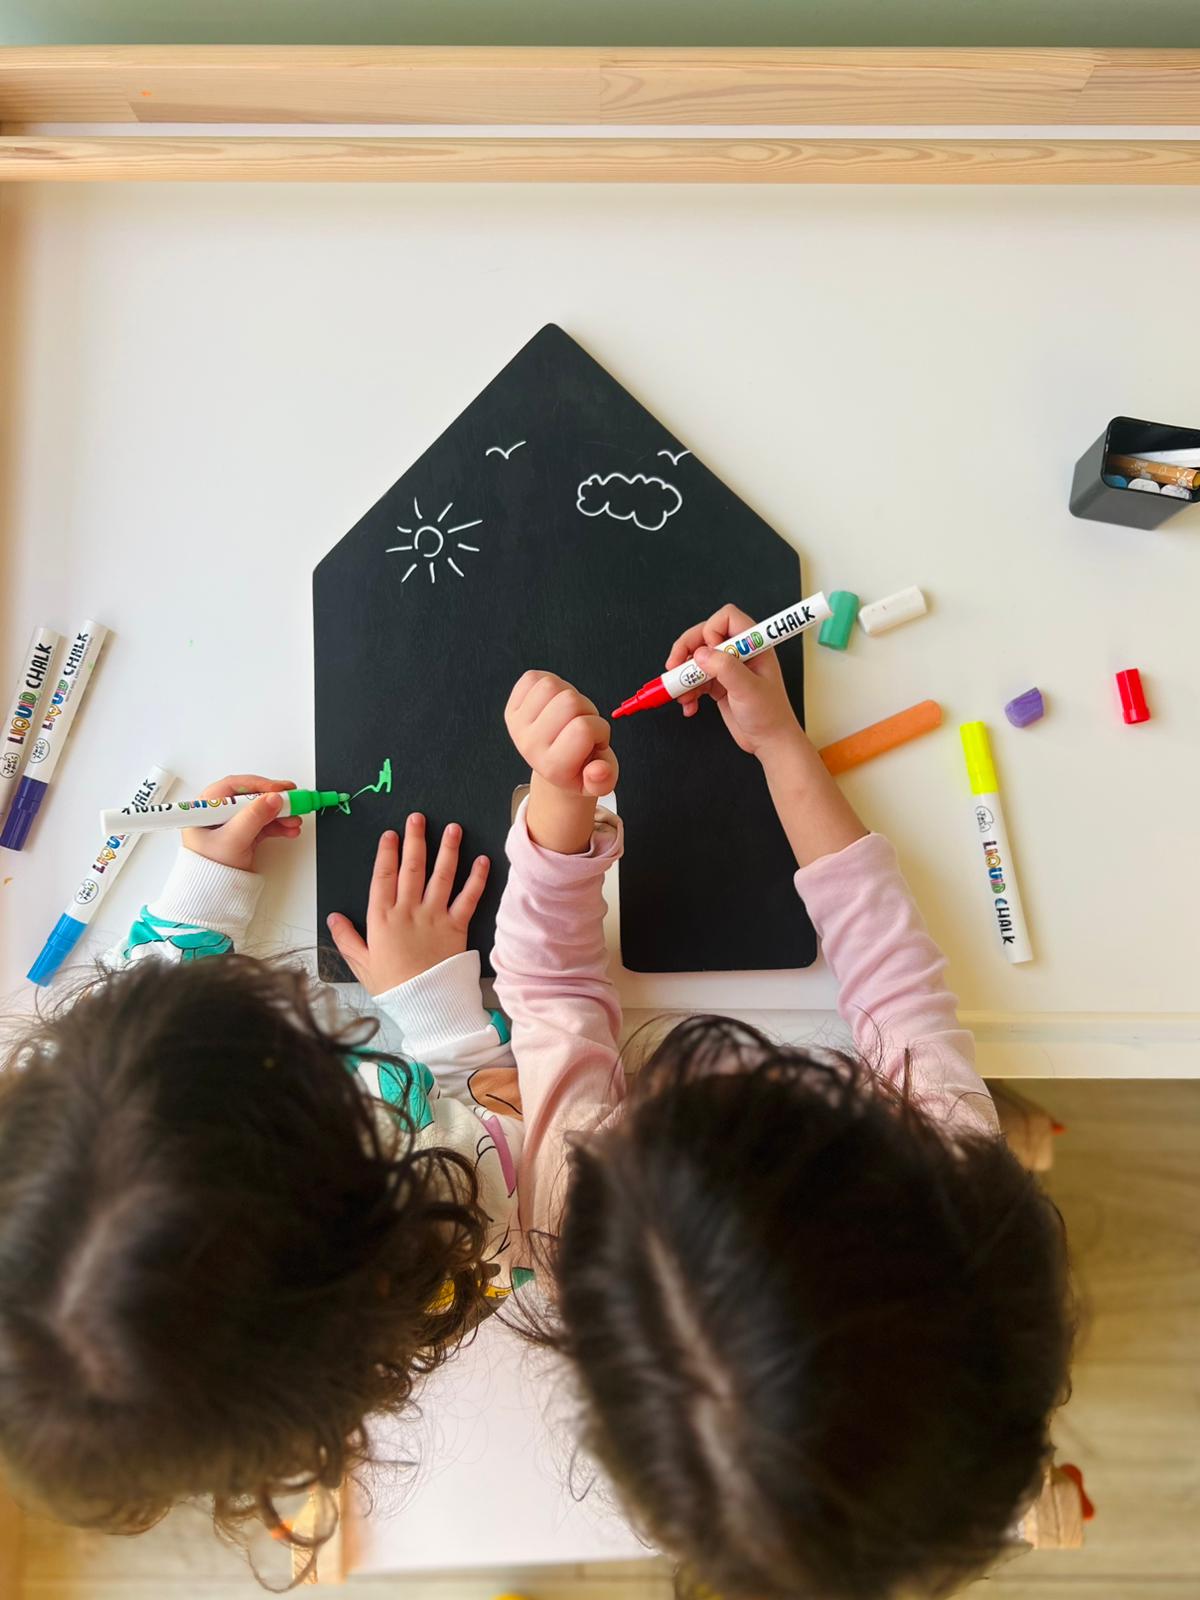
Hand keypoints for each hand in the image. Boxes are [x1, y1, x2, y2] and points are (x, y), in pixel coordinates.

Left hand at [182, 774, 301, 872]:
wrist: (212, 896)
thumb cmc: (208, 870)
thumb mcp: (232, 840)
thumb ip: (253, 817)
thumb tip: (273, 798)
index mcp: (206, 808)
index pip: (234, 787)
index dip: (259, 785)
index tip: (279, 790)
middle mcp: (218, 814)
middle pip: (251, 798)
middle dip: (275, 801)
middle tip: (294, 801)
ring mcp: (232, 825)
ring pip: (260, 811)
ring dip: (280, 814)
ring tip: (295, 820)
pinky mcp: (243, 836)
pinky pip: (264, 825)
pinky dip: (278, 826)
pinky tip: (290, 829)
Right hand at [326, 814, 488, 994]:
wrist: (425, 1004)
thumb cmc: (393, 987)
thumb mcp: (361, 964)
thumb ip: (346, 938)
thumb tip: (333, 918)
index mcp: (382, 918)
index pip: (383, 876)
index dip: (387, 852)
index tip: (391, 834)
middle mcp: (408, 911)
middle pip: (412, 867)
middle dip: (415, 839)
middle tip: (418, 818)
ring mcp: (434, 916)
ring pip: (441, 875)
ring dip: (448, 849)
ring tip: (452, 828)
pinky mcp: (457, 926)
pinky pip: (468, 897)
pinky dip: (477, 878)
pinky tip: (482, 861)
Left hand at [505, 671, 618, 796]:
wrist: (555, 764)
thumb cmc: (581, 767)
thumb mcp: (601, 781)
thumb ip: (604, 779)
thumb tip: (598, 771)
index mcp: (554, 766)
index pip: (583, 729)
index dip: (600, 729)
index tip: (596, 741)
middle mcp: (531, 746)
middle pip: (569, 701)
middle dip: (587, 709)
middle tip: (584, 725)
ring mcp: (518, 726)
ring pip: (551, 685)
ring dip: (570, 693)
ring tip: (570, 714)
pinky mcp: (512, 708)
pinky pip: (533, 678)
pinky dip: (552, 684)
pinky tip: (555, 703)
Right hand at [665, 603, 804, 759]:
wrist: (770, 742)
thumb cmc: (770, 715)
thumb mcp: (748, 690)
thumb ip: (725, 668)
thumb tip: (701, 654)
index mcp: (753, 645)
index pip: (727, 618)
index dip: (711, 631)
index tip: (706, 652)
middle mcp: (739, 653)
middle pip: (704, 635)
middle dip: (686, 651)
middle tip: (674, 668)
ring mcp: (727, 669)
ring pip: (695, 659)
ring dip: (683, 676)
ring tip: (682, 695)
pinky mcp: (718, 684)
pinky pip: (694, 680)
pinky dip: (687, 692)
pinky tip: (689, 706)